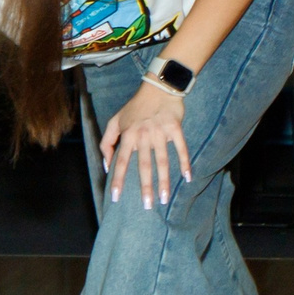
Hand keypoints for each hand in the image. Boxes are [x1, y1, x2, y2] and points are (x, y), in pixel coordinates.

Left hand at [101, 80, 191, 210]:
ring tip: (164, 198)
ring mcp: (159, 132)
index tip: (116, 197)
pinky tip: (187, 177)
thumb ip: (107, 142)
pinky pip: (181, 148)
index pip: (120, 162)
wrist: (158, 88)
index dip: (117, 180)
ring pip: (162, 161)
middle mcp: (142, 135)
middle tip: (147, 206)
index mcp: (127, 135)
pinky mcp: (175, 128)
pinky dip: (184, 162)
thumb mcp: (115, 121)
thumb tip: (106, 165)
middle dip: (145, 187)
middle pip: (143, 166)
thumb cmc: (135, 107)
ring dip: (164, 181)